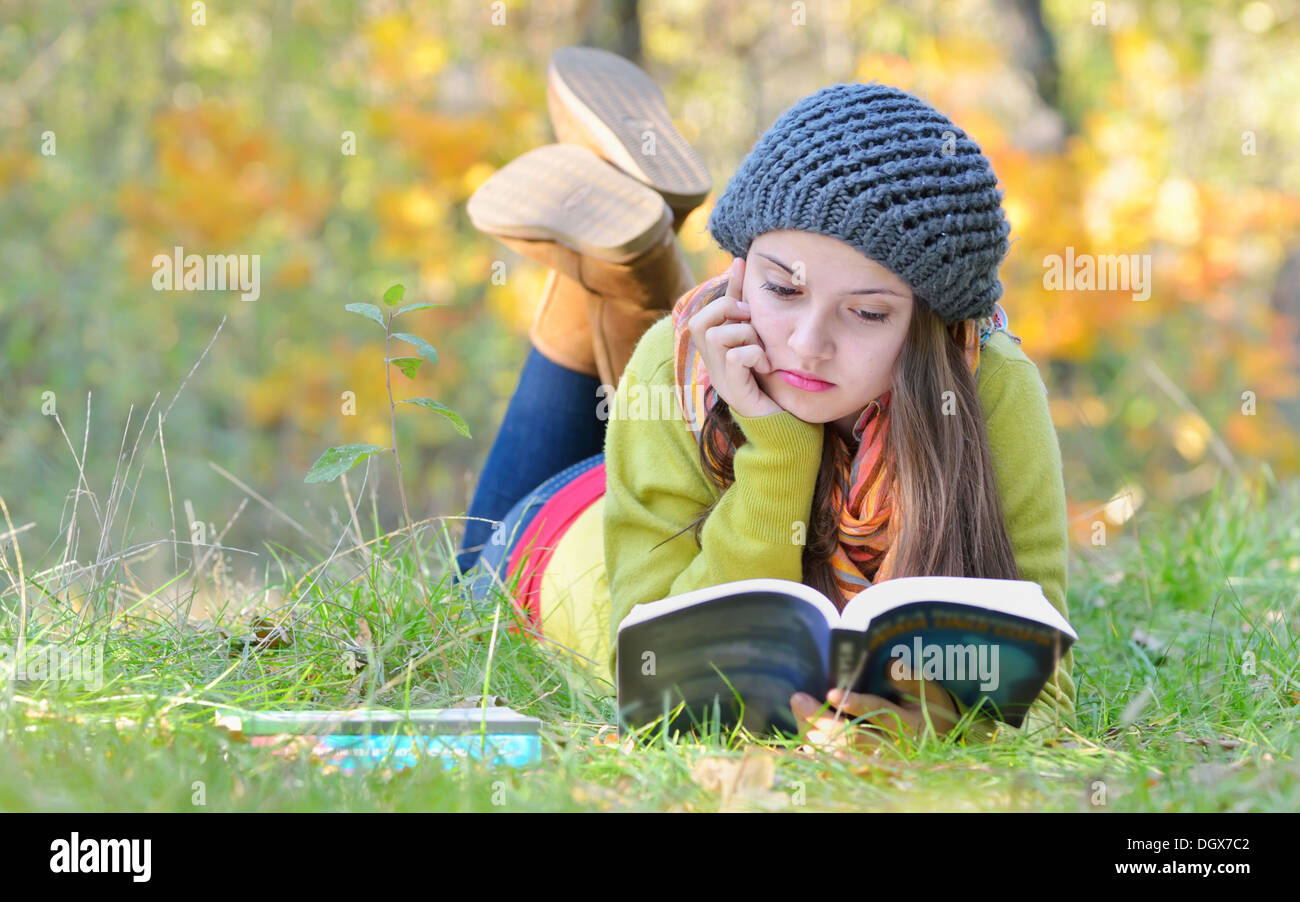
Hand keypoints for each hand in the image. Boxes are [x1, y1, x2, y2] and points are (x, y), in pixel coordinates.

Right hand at [686, 257, 782, 418]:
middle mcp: (712, 365)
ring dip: (743, 334)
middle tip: (750, 318)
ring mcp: (720, 380)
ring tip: (761, 348)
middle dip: (726, 310)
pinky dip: (752, 354)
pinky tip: (766, 365)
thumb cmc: (777, 386)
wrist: (785, 427)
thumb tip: (755, 283)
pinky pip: (734, 357)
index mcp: (718, 353)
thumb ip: (758, 319)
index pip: (708, 312)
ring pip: (715, 336)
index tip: (742, 264)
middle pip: (698, 322)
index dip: (725, 286)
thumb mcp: (766, 344)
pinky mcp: (734, 392)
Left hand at [790, 665, 960, 760]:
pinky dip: (818, 747)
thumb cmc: (927, 707)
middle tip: (799, 699)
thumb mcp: (927, 689)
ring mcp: (877, 760)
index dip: (856, 703)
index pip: (879, 714)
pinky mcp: (865, 764)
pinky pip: (837, 759)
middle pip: (852, 738)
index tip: (832, 692)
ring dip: (815, 733)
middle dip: (822, 720)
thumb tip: (891, 666)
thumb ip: (910, 678)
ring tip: (798, 708)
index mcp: (907, 726)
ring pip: (841, 751)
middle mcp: (891, 747)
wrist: (936, 738)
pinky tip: (803, 729)